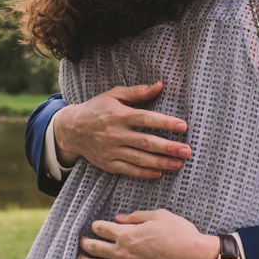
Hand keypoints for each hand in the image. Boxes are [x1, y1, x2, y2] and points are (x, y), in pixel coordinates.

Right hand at [53, 82, 190, 177]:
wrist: (71, 129)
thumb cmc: (97, 109)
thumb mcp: (114, 95)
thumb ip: (138, 92)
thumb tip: (160, 85)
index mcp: (119, 115)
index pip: (145, 119)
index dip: (165, 123)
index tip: (183, 126)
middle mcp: (115, 134)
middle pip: (145, 142)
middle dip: (168, 147)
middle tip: (187, 151)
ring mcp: (111, 151)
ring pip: (139, 159)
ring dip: (160, 162)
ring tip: (178, 164)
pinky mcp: (108, 164)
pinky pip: (128, 170)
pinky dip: (144, 173)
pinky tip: (159, 172)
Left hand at [77, 209, 218, 258]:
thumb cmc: (181, 235)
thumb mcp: (160, 216)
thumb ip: (136, 217)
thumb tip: (118, 218)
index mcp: (127, 234)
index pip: (100, 229)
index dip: (96, 226)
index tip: (96, 227)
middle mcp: (122, 253)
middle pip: (93, 247)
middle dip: (85, 242)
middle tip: (82, 241)